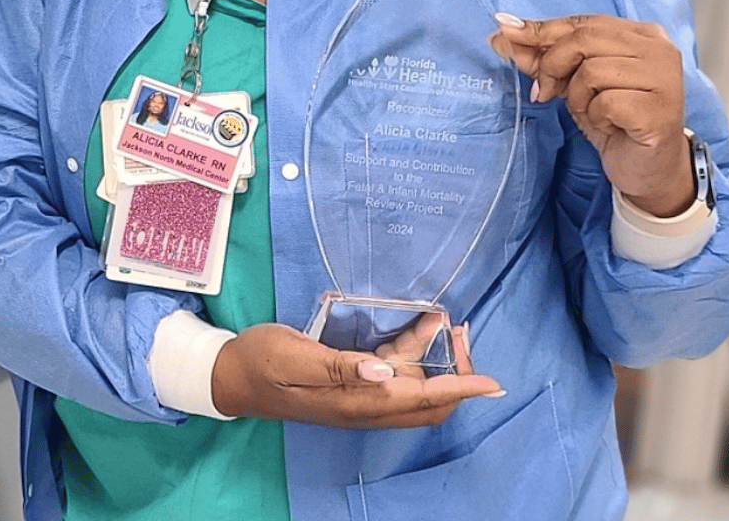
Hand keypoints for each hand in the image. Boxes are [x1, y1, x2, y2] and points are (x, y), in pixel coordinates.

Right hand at [211, 319, 501, 427]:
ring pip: (415, 386)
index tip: (494, 384)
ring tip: (446, 322)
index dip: (460, 389)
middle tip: (461, 332)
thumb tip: (383, 372)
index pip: (421, 399)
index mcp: (356, 400)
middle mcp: (365, 405)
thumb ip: (339, 366)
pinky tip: (418, 327)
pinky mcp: (352, 385)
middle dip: (455, 372)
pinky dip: (413, 353)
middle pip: (428, 401)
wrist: (234, 375)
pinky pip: (396, 375)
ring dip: (435, 358)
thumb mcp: (295, 355)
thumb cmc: (263, 361)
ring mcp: (359, 398)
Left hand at [493, 13, 694, 216]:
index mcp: (642, 34)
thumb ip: (546, 56)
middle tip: (545, 91)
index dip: (542, 30)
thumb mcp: (574, 83)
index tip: (506, 32)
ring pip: (592, 71)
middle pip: (583, 40)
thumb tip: (505, 32)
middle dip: (552, 65)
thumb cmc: (614, 121)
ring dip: (578, 97)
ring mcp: (664, 78)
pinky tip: (611, 126)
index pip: (583, 22)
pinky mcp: (659, 110)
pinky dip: (596, 116)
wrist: (645, 170)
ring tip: (594, 112)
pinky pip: (606, 102)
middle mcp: (660, 50)